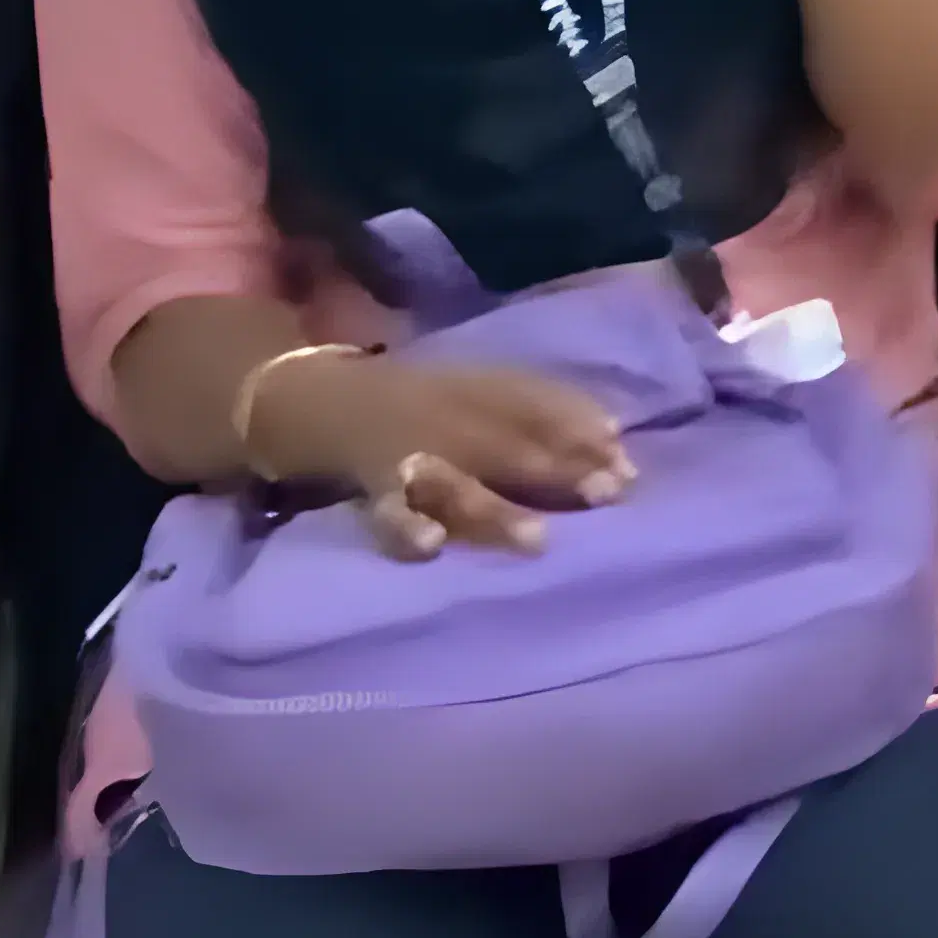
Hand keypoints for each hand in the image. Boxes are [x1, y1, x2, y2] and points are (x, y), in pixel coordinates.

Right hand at [248, 354, 630, 561]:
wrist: (306, 397)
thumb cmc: (415, 404)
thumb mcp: (475, 390)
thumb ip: (540, 409)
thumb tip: (617, 434)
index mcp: (476, 388)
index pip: (539, 405)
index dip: (583, 430)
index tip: (630, 461)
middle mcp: (445, 414)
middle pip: (508, 441)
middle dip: (560, 468)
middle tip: (611, 493)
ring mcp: (406, 450)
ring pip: (454, 482)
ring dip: (495, 510)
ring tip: (538, 541)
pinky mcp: (369, 483)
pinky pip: (388, 510)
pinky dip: (407, 528)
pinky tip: (429, 549)